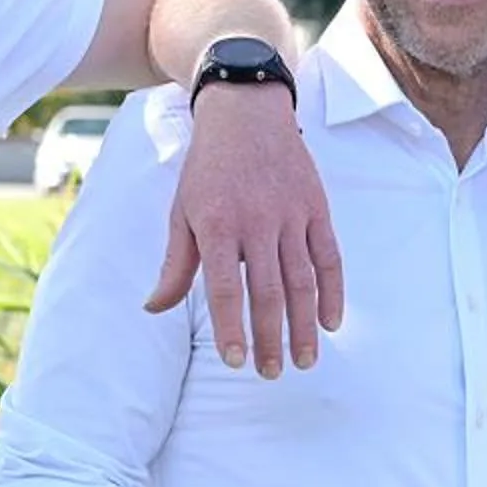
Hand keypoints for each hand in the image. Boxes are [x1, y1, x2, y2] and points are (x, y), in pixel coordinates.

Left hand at [146, 84, 342, 376]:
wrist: (247, 113)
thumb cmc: (208, 168)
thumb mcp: (182, 211)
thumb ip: (176, 265)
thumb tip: (154, 308)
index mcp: (218, 225)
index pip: (226, 288)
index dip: (231, 328)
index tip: (234, 361)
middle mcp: (257, 222)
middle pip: (268, 292)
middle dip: (270, 338)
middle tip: (272, 373)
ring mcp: (291, 215)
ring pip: (302, 280)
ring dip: (304, 325)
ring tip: (305, 360)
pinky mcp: (316, 208)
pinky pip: (329, 257)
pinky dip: (333, 291)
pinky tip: (331, 322)